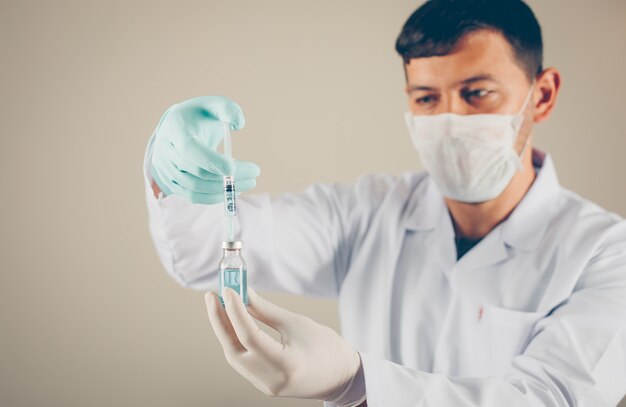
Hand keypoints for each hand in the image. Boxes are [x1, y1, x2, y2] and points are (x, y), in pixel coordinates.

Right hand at [150, 96, 259, 203]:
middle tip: (254, 175)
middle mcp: (165, 151)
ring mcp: (166, 169)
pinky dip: (214, 196)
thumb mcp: (215, 105)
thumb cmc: (200, 115)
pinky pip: (193, 197)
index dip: (211, 161)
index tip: (234, 166)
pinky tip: (232, 189)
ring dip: (224, 189)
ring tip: (247, 182)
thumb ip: (229, 109)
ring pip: (196, 188)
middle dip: (229, 177)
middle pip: (197, 173)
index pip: (190, 149)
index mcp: (175, 129)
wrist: (178, 128)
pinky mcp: (171, 183)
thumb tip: (239, 125)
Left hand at [204, 287, 364, 404]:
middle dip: (220, 321)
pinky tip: (232, 323)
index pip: (250, 337)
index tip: (228, 290)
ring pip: (234, 357)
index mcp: (286, 365)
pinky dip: (234, 341)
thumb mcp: (298, 324)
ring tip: (220, 306)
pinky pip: (242, 362)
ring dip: (225, 330)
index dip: (235, 311)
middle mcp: (272, 380)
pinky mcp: (264, 385)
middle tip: (212, 297)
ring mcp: (266, 386)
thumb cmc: (326, 348)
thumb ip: (267, 311)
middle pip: (234, 350)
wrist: (341, 377)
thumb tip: (244, 295)